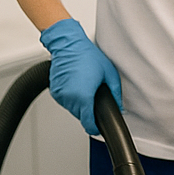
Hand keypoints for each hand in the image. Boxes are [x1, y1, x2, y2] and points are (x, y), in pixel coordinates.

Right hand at [40, 18, 122, 135]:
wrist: (68, 45)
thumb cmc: (87, 56)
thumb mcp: (109, 74)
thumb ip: (115, 93)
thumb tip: (119, 107)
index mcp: (83, 96)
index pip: (88, 122)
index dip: (94, 128)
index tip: (97, 129)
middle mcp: (69, 98)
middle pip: (81, 116)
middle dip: (89, 112)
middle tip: (95, 97)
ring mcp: (60, 95)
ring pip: (72, 109)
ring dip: (80, 105)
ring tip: (86, 87)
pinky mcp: (55, 91)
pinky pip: (65, 101)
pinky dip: (71, 98)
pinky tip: (77, 85)